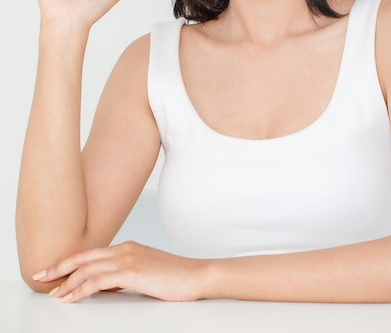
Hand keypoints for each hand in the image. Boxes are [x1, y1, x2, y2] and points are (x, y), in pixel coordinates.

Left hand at [32, 241, 207, 302]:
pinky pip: (98, 281)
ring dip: (67, 283)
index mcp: (127, 247)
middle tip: (41, 277)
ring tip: (54, 294)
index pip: (91, 252)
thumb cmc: (174, 276)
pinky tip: (72, 298)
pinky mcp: (132, 272)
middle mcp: (124, 249)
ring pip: (87, 269)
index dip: (70, 261)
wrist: (196, 275)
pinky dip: (81, 289)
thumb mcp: (145, 272)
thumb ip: (125, 275)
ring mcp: (128, 259)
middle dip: (60, 268)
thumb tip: (107, 285)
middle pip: (84, 257)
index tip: (53, 270)